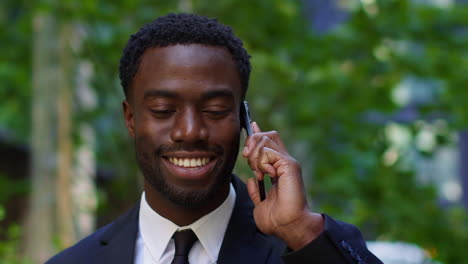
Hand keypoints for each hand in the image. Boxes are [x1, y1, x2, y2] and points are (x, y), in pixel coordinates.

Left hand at [242, 122, 323, 250]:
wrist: (288, 226)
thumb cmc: (277, 219)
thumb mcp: (260, 203)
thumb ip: (255, 190)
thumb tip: (250, 180)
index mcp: (279, 169)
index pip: (271, 143)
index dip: (259, 133)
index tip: (251, 125)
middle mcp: (285, 162)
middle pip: (268, 135)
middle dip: (252, 142)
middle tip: (247, 159)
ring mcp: (288, 162)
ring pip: (265, 140)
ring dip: (254, 155)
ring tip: (258, 173)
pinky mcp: (289, 165)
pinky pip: (268, 152)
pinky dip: (261, 162)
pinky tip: (265, 175)